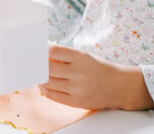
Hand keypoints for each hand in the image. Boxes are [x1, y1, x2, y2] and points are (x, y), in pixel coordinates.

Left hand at [39, 44, 153, 110]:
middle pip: (48, 68)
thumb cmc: (98, 68)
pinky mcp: (77, 101)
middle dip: (38, 66)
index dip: (42, 51)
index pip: (53, 51)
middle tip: (33, 64)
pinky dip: (45, 90)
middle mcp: (79, 72)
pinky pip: (54, 96)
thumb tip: (42, 52)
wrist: (120, 86)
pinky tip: (44, 85)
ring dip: (40, 78)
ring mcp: (78, 88)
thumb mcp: (84, 56)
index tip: (37, 52)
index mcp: (81, 57)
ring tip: (39, 75)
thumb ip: (64, 55)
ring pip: (49, 83)